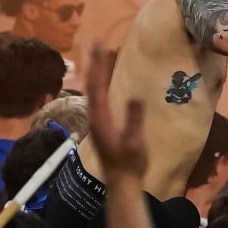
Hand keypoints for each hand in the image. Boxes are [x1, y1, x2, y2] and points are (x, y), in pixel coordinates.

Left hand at [85, 42, 147, 182]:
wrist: (121, 184)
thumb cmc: (130, 165)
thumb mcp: (135, 143)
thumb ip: (134, 120)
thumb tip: (135, 96)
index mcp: (100, 118)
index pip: (97, 85)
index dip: (99, 64)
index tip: (100, 46)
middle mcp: (94, 116)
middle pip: (92, 84)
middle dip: (95, 63)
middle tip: (98, 43)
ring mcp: (96, 121)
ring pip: (94, 90)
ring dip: (97, 71)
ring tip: (102, 55)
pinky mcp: (100, 125)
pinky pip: (98, 97)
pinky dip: (101, 83)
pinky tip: (105, 80)